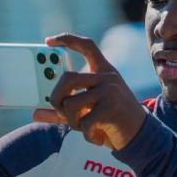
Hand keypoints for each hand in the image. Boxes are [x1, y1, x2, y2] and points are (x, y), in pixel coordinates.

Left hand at [33, 34, 145, 150]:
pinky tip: (96, 137)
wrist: (142, 136)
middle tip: (58, 110)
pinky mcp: (111, 109)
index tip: (48, 41)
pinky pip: (84, 122)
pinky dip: (86, 135)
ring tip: (83, 128)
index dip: (66, 40)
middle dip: (56, 97)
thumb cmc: (112, 121)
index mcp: (104, 72)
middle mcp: (107, 77)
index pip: (86, 46)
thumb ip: (64, 110)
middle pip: (67, 78)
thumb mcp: (90, 111)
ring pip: (71, 104)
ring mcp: (110, 92)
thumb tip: (35, 113)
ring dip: (71, 122)